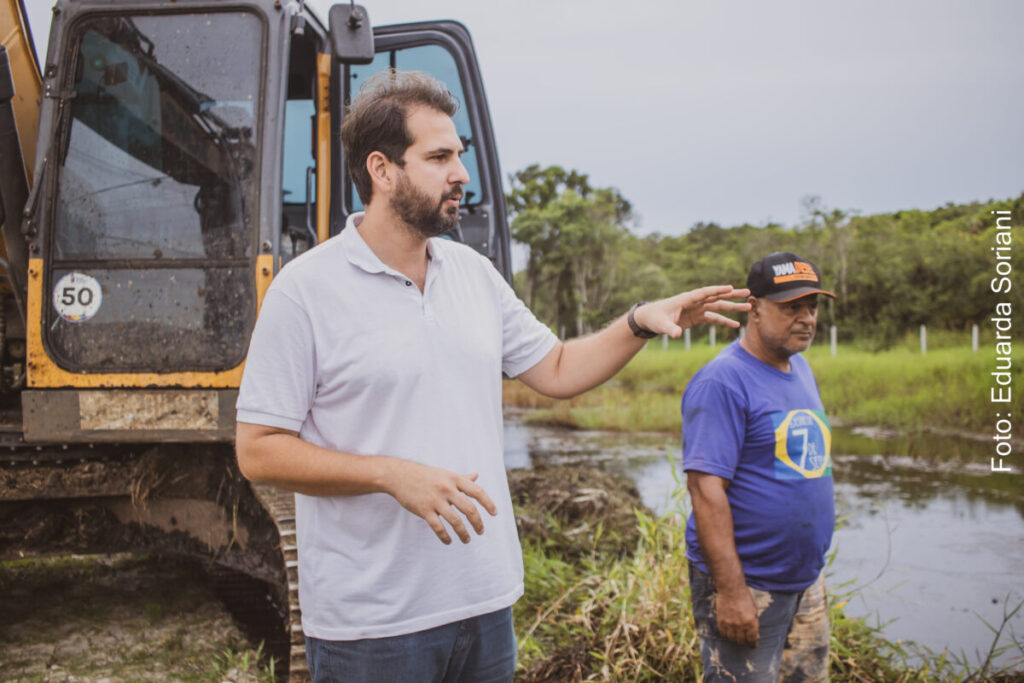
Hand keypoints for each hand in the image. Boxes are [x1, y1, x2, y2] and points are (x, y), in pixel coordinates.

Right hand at [382, 460, 497, 544]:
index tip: (494, 513)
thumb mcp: (445, 474)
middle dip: (477, 523)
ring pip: (455, 521)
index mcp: (454, 479)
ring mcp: (435, 500)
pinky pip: (438, 527)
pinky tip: (449, 541)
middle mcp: (447, 489)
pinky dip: (445, 536)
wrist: (399, 475)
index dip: (488, 503)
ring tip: (467, 540)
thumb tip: (476, 476)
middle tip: (481, 531)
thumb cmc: (425, 475)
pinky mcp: (424, 510)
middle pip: (469, 509)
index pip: (477, 492)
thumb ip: (461, 477)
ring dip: (463, 533)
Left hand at [633, 286, 750, 337]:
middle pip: (716, 297)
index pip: (705, 292)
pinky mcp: (696, 317)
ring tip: (748, 307)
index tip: (730, 288)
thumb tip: (676, 334)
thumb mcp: (661, 325)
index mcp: (686, 299)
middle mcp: (694, 302)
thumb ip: (669, 329)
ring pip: (718, 306)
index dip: (717, 290)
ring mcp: (696, 309)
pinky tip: (735, 325)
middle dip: (732, 295)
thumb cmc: (654, 319)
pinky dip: (724, 320)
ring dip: (732, 307)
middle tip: (748, 293)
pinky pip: (713, 318)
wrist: (649, 320)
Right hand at [716, 587, 758, 646]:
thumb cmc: (744, 598)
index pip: (752, 639)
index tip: (752, 645)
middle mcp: (740, 625)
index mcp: (751, 622)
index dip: (753, 644)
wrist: (731, 589)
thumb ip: (754, 624)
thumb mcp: (754, 611)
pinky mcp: (721, 621)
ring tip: (736, 637)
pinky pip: (723, 634)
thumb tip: (756, 636)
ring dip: (735, 640)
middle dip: (744, 642)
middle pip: (741, 641)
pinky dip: (726, 635)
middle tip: (744, 640)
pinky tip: (729, 632)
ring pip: (732, 639)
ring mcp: (730, 624)